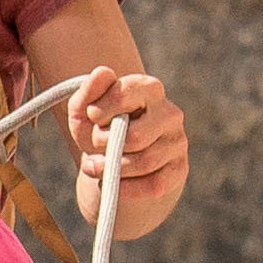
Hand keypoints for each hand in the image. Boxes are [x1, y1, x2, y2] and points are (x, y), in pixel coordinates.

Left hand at [63, 67, 184, 209]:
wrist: (116, 154)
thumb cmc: (100, 126)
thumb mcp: (84, 109)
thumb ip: (88, 91)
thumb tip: (102, 73)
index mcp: (149, 89)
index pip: (126, 95)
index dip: (100, 110)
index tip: (91, 116)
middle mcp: (170, 113)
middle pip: (136, 136)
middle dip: (105, 145)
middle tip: (92, 146)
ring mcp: (177, 142)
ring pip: (145, 162)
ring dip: (112, 169)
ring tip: (92, 166)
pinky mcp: (178, 169)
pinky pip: (155, 184)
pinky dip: (127, 188)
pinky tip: (111, 184)